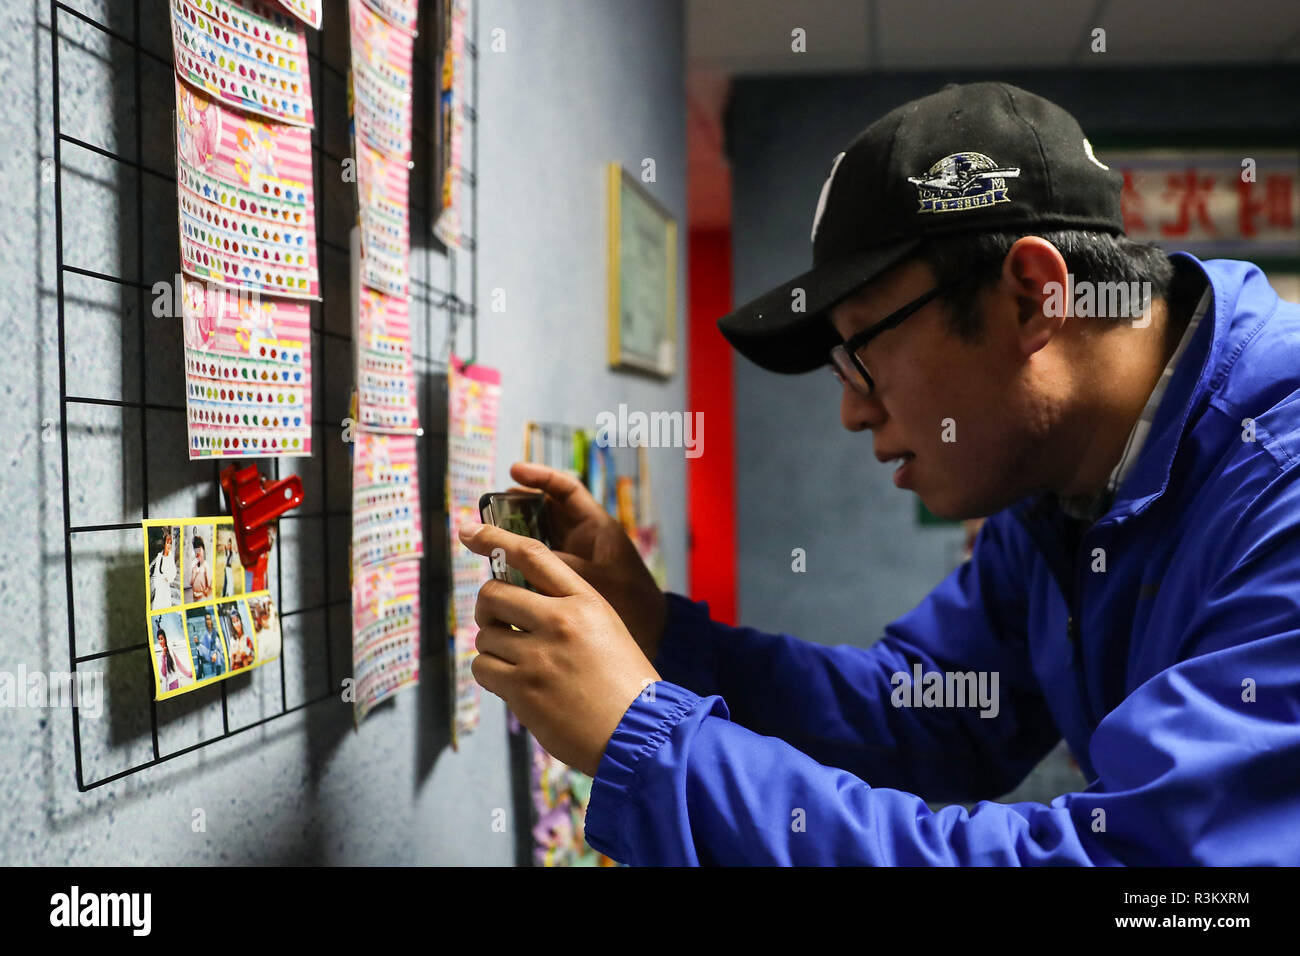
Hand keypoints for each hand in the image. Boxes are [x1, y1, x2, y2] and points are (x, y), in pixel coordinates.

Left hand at [459, 519, 660, 777]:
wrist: (638, 732)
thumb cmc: (624, 682)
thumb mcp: (606, 627)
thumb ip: (567, 608)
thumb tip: (517, 599)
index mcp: (585, 600)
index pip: (532, 554)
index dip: (495, 538)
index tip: (470, 530)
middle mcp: (560, 620)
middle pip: (493, 593)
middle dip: (488, 608)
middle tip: (499, 622)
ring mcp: (538, 655)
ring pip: (484, 634)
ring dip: (493, 646)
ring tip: (518, 662)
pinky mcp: (522, 688)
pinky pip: (482, 667)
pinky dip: (490, 673)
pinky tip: (512, 682)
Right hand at [507, 461, 667, 661]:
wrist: (652, 632)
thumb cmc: (634, 601)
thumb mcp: (596, 579)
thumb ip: (560, 567)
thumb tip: (519, 561)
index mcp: (596, 527)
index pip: (566, 490)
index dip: (541, 477)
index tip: (514, 471)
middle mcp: (582, 538)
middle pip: (543, 513)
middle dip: (515, 510)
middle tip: (488, 513)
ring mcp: (573, 560)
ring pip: (535, 540)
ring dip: (513, 541)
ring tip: (487, 542)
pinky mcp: (564, 582)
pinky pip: (535, 566)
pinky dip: (518, 567)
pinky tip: (500, 574)